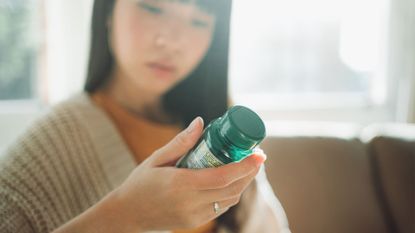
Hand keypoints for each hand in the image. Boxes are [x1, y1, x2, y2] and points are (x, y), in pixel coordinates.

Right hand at [113, 117, 266, 231]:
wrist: (127, 214)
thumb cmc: (140, 183)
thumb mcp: (156, 158)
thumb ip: (180, 142)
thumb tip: (200, 122)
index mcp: (181, 184)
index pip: (223, 176)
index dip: (245, 166)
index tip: (259, 154)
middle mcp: (190, 203)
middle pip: (232, 189)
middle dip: (250, 172)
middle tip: (258, 156)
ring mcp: (194, 216)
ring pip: (229, 200)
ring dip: (243, 183)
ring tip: (248, 166)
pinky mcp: (194, 222)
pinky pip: (220, 207)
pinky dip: (230, 193)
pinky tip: (231, 180)